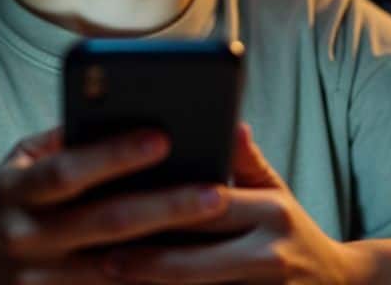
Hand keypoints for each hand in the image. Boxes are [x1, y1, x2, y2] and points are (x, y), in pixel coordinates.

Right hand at [0, 127, 231, 283]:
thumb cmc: (6, 203)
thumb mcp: (20, 164)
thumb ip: (64, 142)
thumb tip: (125, 109)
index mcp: (16, 190)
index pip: (68, 170)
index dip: (115, 155)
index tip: (163, 137)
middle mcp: (25, 236)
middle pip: (104, 222)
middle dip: (165, 206)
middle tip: (216, 193)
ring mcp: (38, 281)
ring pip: (117, 270)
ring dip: (171, 253)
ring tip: (217, 235)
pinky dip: (151, 283)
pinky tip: (191, 273)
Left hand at [101, 124, 372, 283]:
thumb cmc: (292, 234)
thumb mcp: (277, 193)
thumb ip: (246, 162)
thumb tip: (229, 122)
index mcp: (272, 211)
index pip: (206, 205)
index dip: (159, 208)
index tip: (115, 205)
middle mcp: (272, 253)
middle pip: (194, 259)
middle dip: (144, 261)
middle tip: (98, 256)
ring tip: (107, 283)